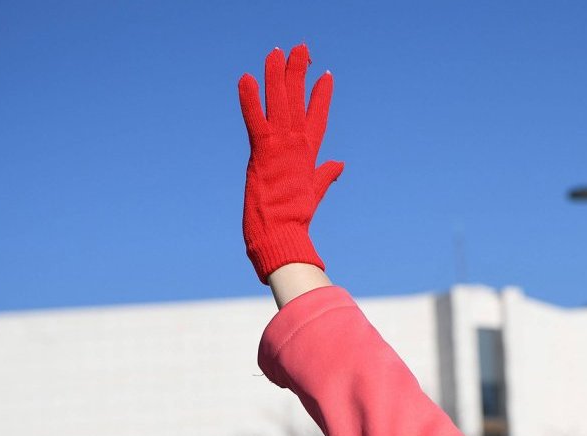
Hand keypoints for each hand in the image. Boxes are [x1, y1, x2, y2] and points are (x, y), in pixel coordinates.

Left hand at [239, 44, 343, 283]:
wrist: (282, 237)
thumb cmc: (294, 221)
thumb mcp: (313, 193)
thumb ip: (325, 174)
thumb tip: (340, 164)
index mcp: (308, 155)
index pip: (317, 117)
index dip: (321, 96)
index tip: (326, 75)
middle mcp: (296, 147)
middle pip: (298, 102)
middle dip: (299, 73)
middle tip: (301, 48)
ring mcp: (281, 148)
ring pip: (279, 103)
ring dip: (277, 76)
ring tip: (276, 52)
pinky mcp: (263, 153)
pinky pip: (255, 120)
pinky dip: (250, 100)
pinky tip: (246, 78)